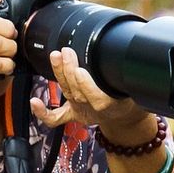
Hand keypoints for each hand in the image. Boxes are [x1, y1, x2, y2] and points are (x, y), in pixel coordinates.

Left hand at [31, 47, 155, 144]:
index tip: (81, 70)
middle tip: (66, 52)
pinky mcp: (72, 114)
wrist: (126, 120)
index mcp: (112, 106)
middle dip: (69, 71)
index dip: (87, 86)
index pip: (97, 99)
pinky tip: (33, 102)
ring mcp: (81, 111)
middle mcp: (93, 110)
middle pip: (78, 92)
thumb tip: (140, 60)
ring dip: (59, 75)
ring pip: (68, 94)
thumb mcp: (138, 90)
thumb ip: (133, 79)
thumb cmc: (132, 100)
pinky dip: (43, 112)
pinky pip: (55, 118)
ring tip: (56, 56)